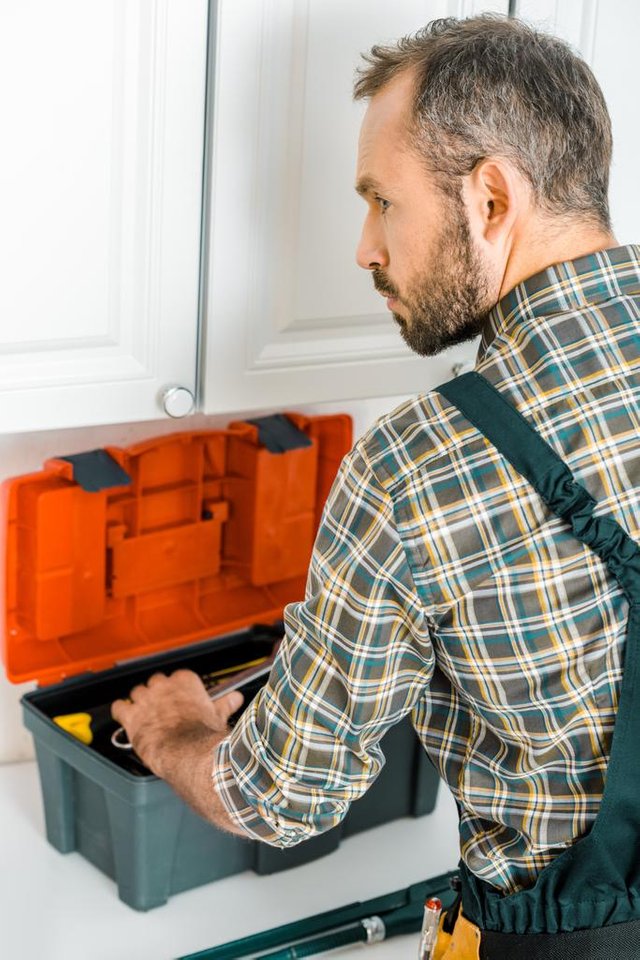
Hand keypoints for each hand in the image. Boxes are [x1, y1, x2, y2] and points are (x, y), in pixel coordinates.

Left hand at [111, 670, 243, 776]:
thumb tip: (236, 698)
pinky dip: (120, 711)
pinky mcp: (131, 716)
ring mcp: (145, 699)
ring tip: (144, 713)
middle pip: (155, 682)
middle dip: (157, 693)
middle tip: (162, 708)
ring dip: (139, 701)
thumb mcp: (218, 717)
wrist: (187, 754)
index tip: (179, 699)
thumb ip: (224, 704)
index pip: (177, 677)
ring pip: (137, 692)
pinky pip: (119, 707)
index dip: (176, 690)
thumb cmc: (202, 736)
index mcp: (185, 681)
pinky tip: (124, 716)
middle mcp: (163, 685)